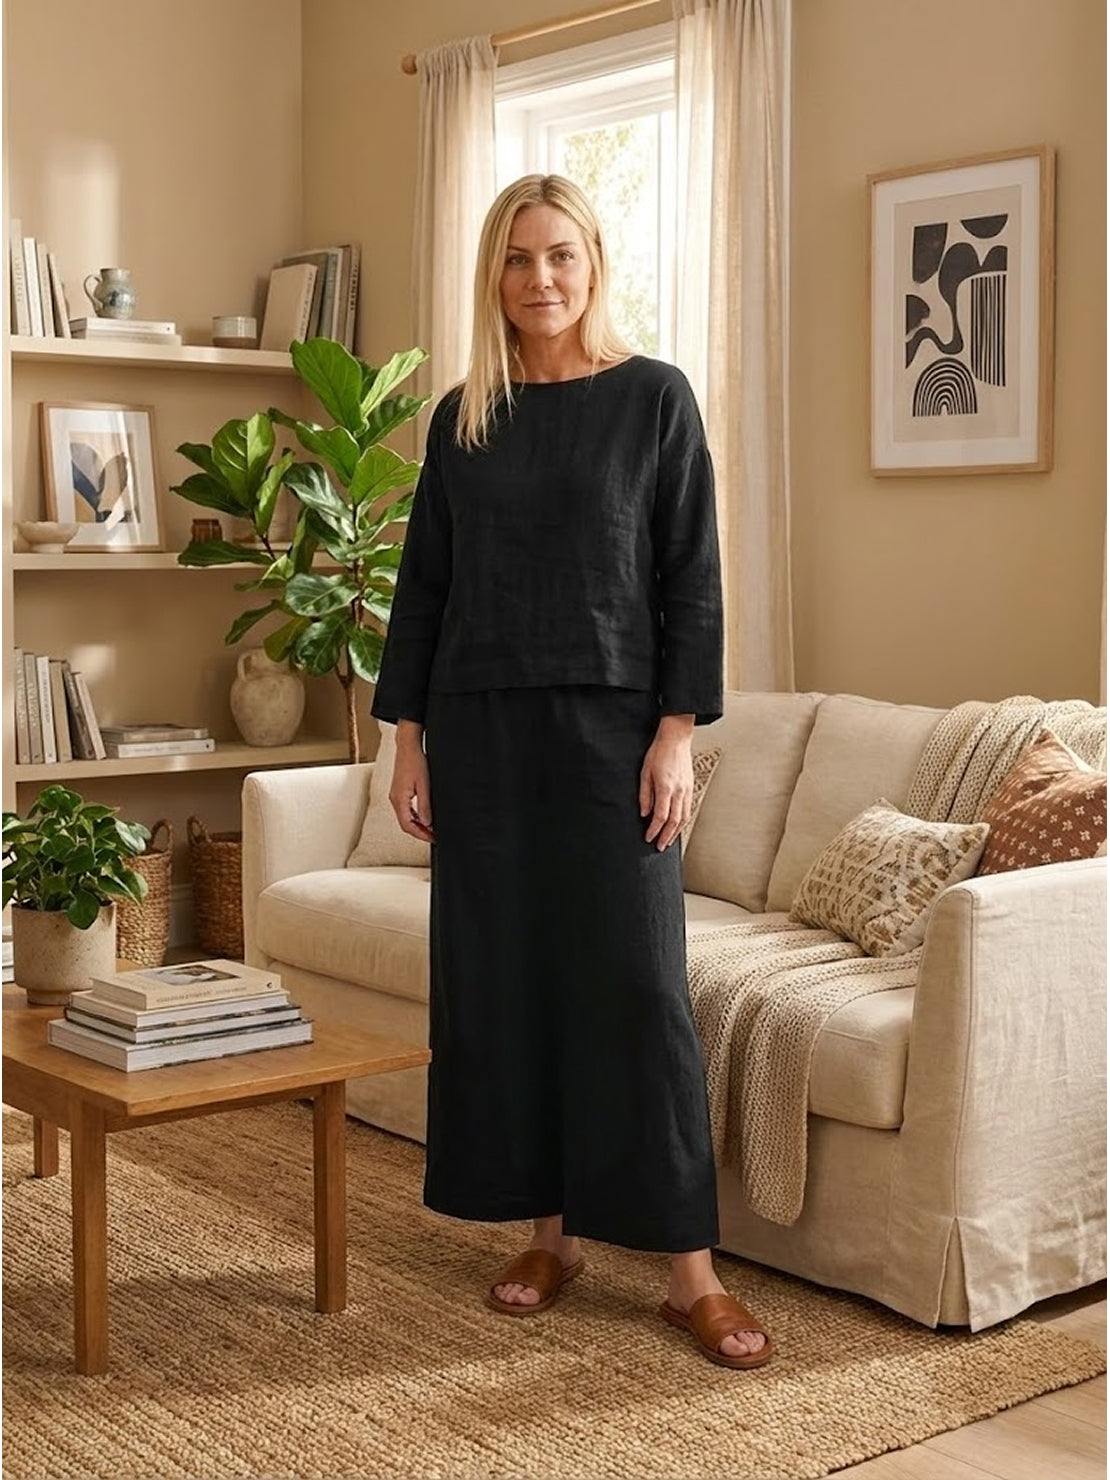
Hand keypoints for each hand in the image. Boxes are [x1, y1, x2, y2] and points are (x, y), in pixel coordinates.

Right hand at [388, 723, 434, 841]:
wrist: (408, 747)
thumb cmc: (416, 762)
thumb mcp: (424, 785)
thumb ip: (425, 805)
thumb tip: (427, 823)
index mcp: (399, 799)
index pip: (407, 825)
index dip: (420, 835)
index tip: (433, 839)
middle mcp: (394, 799)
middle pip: (405, 824)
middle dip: (420, 832)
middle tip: (435, 837)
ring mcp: (395, 796)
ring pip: (405, 818)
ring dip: (418, 826)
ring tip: (432, 830)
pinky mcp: (399, 792)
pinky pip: (405, 810)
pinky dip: (415, 817)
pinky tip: (425, 818)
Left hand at [639, 715, 694, 850]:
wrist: (676, 738)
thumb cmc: (658, 752)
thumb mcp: (645, 772)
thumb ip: (645, 794)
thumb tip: (644, 813)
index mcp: (666, 787)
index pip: (661, 816)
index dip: (654, 830)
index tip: (648, 838)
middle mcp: (679, 791)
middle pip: (674, 821)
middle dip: (666, 837)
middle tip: (659, 847)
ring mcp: (687, 789)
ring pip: (684, 817)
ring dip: (676, 832)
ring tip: (668, 842)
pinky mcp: (691, 787)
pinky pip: (688, 809)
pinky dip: (683, 821)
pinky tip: (677, 827)